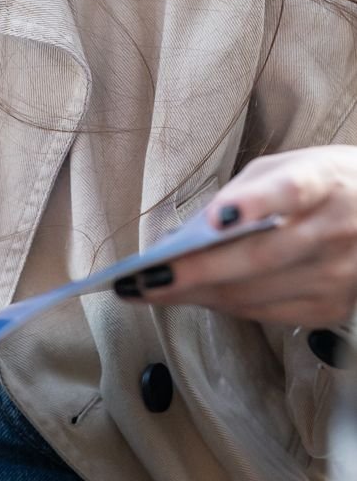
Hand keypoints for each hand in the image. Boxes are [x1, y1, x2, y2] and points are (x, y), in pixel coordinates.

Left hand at [114, 146, 356, 326]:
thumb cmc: (324, 184)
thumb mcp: (288, 166)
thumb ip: (245, 191)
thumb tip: (194, 231)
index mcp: (324, 183)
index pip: (291, 191)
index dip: (254, 203)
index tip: (218, 216)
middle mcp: (334, 231)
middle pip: (257, 258)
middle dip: (193, 272)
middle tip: (142, 279)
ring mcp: (337, 276)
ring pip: (254, 294)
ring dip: (197, 295)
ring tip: (150, 291)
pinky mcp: (332, 308)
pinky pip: (265, 313)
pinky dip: (225, 306)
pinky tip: (193, 297)